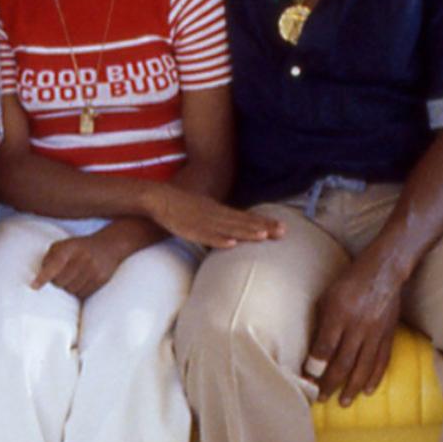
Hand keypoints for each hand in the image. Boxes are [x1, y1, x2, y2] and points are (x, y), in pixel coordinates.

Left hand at [33, 225, 138, 297]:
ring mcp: (93, 269)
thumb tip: (40, 275)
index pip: (55, 263)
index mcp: (70, 247)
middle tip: (60, 276)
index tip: (34, 286)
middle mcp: (83, 258)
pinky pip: (83, 294)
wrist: (109, 246)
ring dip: (67, 288)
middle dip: (56, 282)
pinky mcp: (101, 279)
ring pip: (71, 290)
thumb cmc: (79, 247)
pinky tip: (81, 282)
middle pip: (60, 282)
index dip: (43, 276)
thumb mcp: (63, 245)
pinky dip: (78, 291)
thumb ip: (49, 257)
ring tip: (72, 278)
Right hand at [144, 187, 284, 250]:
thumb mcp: (204, 210)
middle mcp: (216, 215)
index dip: (264, 222)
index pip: (246, 217)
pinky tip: (231, 244)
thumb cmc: (181, 206)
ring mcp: (204, 222)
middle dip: (263, 227)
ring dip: (246, 232)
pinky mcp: (191, 229)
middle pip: (243, 222)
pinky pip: (206, 236)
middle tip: (283, 232)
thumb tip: (233, 232)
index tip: (283, 227)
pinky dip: (219, 240)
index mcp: (219, 211)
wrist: (159, 197)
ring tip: (264, 236)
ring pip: (229, 229)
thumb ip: (218, 220)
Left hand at [305, 251, 405, 406]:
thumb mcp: (327, 297)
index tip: (307, 380)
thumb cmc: (348, 283)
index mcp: (339, 314)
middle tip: (321, 399)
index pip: (325, 348)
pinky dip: (374, 378)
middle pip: (343, 362)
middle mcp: (358, 326)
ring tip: (344, 403)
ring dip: (352, 388)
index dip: (315, 367)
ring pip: (363, 367)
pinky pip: (382, 361)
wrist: (383, 272)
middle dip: (330, 384)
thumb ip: (320, 323)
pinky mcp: (388, 335)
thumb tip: (311, 351)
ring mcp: (376, 332)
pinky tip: (367, 391)